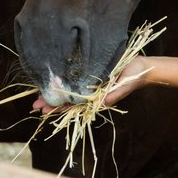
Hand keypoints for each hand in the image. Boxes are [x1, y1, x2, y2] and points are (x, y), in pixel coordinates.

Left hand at [30, 58, 152, 114]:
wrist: (142, 67)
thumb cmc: (133, 76)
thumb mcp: (124, 85)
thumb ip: (114, 94)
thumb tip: (102, 103)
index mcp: (97, 98)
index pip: (73, 105)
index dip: (58, 107)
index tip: (43, 109)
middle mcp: (92, 94)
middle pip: (68, 101)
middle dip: (52, 103)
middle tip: (34, 106)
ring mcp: (91, 86)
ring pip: (69, 94)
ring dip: (55, 96)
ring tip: (38, 99)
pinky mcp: (93, 76)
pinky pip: (76, 84)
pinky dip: (64, 85)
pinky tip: (55, 85)